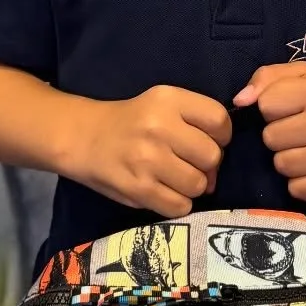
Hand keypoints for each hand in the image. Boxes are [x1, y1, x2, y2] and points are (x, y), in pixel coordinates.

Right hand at [65, 86, 232, 217]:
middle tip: (188, 163)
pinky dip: (177, 204)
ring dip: (191, 186)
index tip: (207, 141)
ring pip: (198, 185)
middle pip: (212, 156)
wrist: (83, 137)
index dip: (221, 136)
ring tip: (173, 178)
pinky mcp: (138, 189)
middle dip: (207, 165)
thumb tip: (219, 166)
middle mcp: (159, 127)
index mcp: (168, 100)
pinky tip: (163, 192)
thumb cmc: (131, 122)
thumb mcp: (161, 104)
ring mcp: (148, 159)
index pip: (219, 120)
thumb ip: (196, 122)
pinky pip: (180, 206)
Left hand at [233, 62, 305, 200]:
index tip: (292, 106)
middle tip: (303, 128)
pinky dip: (301, 180)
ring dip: (288, 157)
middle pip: (270, 138)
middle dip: (281, 132)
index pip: (265, 105)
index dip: (274, 106)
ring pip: (280, 165)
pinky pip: (295, 189)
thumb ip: (269, 78)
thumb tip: (240, 101)